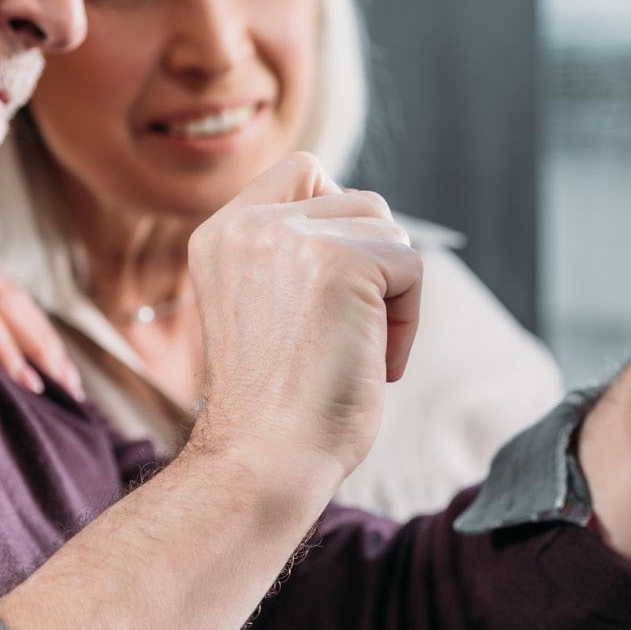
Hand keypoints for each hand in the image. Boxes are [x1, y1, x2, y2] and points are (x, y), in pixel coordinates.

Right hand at [186, 153, 422, 478]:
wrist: (265, 458)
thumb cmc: (274, 406)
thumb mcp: (263, 307)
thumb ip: (293, 255)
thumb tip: (367, 222)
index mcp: (221, 233)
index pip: (302, 171)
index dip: (337, 216)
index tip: (335, 287)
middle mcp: (249, 223)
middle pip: (355, 199)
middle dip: (370, 263)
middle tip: (346, 331)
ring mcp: (293, 236)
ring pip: (386, 228)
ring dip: (391, 291)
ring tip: (360, 348)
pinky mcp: (341, 260)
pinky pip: (410, 265)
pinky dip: (407, 320)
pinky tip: (375, 362)